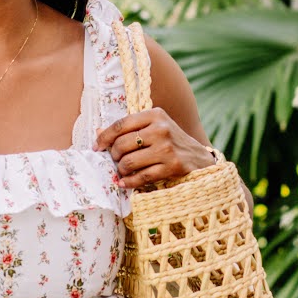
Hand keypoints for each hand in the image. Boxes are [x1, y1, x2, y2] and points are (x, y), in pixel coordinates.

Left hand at [95, 108, 216, 189]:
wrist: (200, 158)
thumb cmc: (171, 142)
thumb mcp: (153, 128)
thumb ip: (128, 128)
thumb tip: (98, 131)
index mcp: (155, 115)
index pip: (121, 125)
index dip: (104, 137)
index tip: (97, 147)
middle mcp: (161, 129)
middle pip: (122, 144)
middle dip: (114, 156)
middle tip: (116, 160)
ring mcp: (166, 148)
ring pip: (129, 162)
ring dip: (122, 170)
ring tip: (124, 171)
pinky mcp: (171, 166)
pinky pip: (141, 177)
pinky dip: (129, 182)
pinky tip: (125, 183)